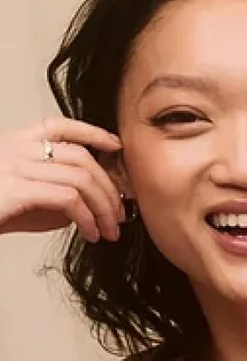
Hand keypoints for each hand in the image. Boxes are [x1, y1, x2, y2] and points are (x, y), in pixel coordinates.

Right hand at [0, 117, 124, 243]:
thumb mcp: (26, 198)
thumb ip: (55, 191)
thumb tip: (94, 200)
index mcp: (14, 143)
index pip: (58, 126)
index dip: (91, 132)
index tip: (116, 146)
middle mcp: (13, 149)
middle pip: (80, 156)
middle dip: (109, 187)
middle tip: (119, 214)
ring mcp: (13, 166)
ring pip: (81, 178)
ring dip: (103, 208)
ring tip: (108, 231)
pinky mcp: (15, 189)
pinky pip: (69, 198)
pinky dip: (88, 218)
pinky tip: (90, 234)